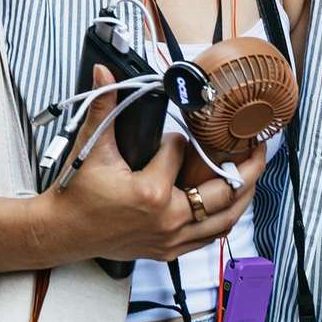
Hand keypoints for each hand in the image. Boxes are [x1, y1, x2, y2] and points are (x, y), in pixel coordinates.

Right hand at [41, 66, 268, 262]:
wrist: (63, 231)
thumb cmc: (77, 193)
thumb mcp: (91, 148)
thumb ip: (103, 108)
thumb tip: (102, 70)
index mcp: (151, 193)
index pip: (180, 153)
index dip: (178, 140)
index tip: (172, 136)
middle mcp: (168, 219)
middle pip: (222, 190)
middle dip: (244, 165)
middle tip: (258, 145)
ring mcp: (171, 239)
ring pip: (225, 218)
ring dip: (243, 195)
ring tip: (253, 172)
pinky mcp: (169, 251)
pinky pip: (209, 238)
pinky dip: (225, 219)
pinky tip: (232, 203)